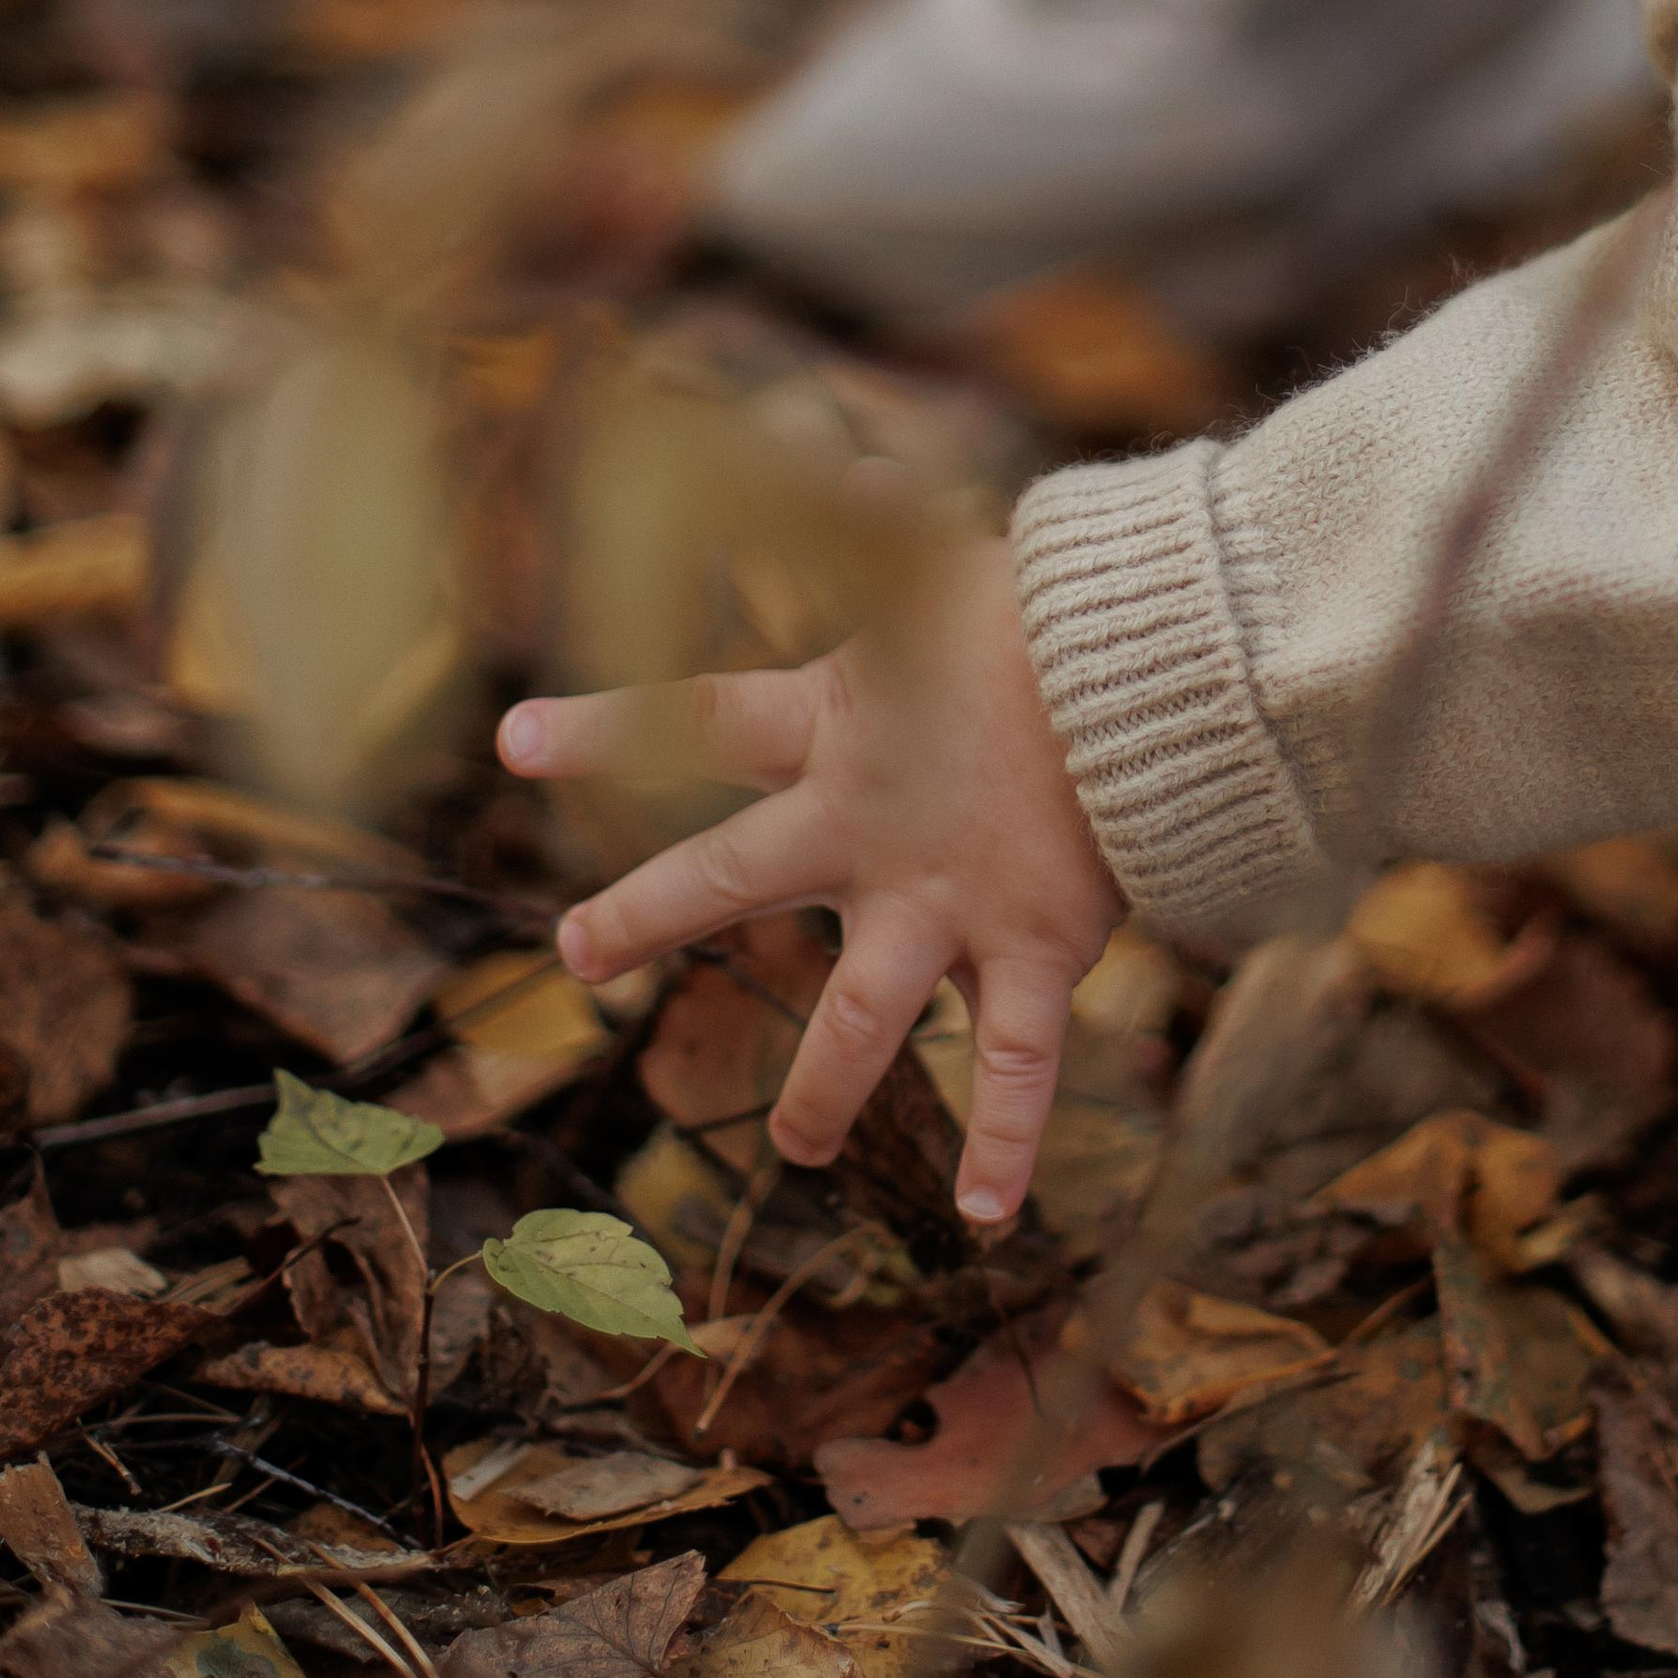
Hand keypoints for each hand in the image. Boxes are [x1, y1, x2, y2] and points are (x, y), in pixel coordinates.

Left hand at [496, 537, 1123, 1226]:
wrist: (1165, 670)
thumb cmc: (1063, 606)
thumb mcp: (958, 558)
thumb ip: (891, 526)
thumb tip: (852, 459)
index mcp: (841, 721)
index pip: (698, 720)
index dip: (604, 729)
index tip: (512, 741)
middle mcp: (869, 824)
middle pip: (729, 877)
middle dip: (645, 916)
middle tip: (576, 952)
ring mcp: (947, 900)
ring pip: (858, 1016)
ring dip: (819, 1090)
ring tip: (789, 1151)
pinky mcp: (1035, 946)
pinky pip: (1017, 1065)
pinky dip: (1010, 1143)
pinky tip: (992, 1218)